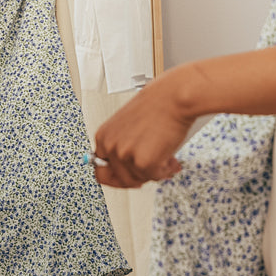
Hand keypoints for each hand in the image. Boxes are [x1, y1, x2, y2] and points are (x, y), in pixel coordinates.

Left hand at [91, 69, 193, 187]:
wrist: (175, 96)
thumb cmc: (158, 103)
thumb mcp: (130, 123)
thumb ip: (126, 144)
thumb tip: (131, 167)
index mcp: (103, 135)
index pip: (101, 169)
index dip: (118, 176)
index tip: (130, 176)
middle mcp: (110, 146)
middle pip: (121, 179)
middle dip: (140, 176)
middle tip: (153, 169)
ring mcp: (125, 155)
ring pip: (140, 179)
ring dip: (156, 171)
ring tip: (167, 158)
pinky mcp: (144, 162)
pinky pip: (155, 177)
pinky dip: (166, 170)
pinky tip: (171, 158)